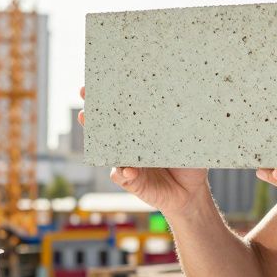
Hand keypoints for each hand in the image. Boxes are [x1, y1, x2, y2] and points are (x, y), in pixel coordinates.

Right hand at [78, 85, 211, 215]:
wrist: (191, 193)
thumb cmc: (189, 162)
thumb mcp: (189, 139)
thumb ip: (183, 125)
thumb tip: (184, 103)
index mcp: (144, 131)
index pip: (125, 111)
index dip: (111, 97)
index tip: (97, 82)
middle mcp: (131, 145)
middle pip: (107, 127)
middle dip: (93, 112)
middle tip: (84, 98)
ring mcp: (128, 162)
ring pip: (106, 149)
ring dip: (96, 137)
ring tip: (89, 123)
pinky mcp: (131, 181)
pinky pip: (121, 175)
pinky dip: (123, 172)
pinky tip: (128, 169)